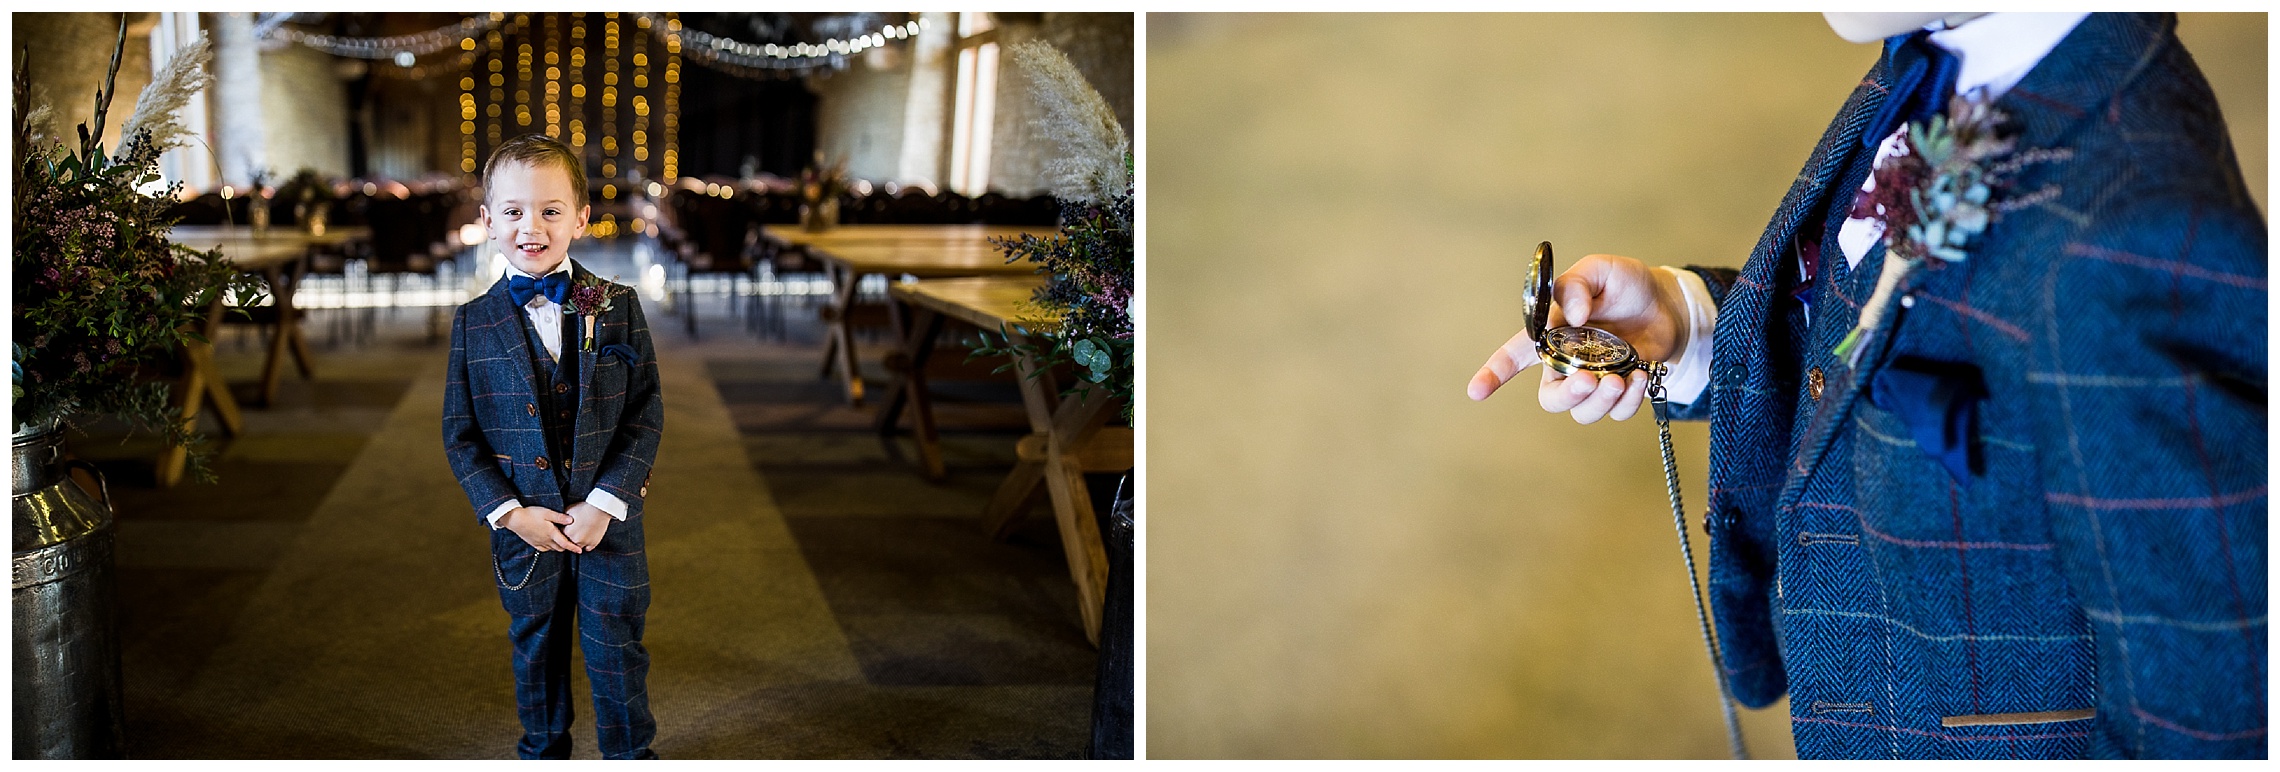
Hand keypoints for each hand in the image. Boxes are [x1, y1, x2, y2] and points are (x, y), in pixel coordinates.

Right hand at [505, 506, 579, 552]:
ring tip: (562, 543)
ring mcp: (539, 543)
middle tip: (572, 544)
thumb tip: (572, 520)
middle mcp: (546, 540)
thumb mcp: (547, 513)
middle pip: (559, 548)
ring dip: (558, 547)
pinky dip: (549, 547)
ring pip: (552, 549)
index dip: (573, 547)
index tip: (580, 551)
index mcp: (551, 533)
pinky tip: (549, 543)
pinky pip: (543, 549)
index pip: (565, 543)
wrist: (515, 520)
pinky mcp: (533, 543)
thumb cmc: (531, 514)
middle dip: (566, 547)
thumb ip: (559, 517)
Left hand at [563, 502, 611, 551]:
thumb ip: (562, 518)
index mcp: (567, 532)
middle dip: (570, 537)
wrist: (599, 509)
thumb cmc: (584, 508)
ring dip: (578, 542)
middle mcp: (575, 540)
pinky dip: (587, 544)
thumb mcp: (569, 510)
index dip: (563, 530)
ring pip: (577, 547)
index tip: (566, 527)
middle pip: (568, 542)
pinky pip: (587, 548)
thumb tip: (559, 521)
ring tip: (580, 533)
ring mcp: (585, 543)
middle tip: (574, 530)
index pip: (560, 535)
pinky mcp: (593, 543)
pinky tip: (587, 538)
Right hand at [1467, 253, 1688, 423]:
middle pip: (1550, 397)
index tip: (1475, 391)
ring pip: (1582, 412)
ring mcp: (1594, 380)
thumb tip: (1572, 316)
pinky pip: (1617, 413)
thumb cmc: (1624, 284)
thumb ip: (1576, 285)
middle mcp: (1567, 363)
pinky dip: (1629, 400)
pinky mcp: (1621, 392)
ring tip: (1621, 379)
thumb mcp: (1598, 270)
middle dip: (1567, 395)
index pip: (1514, 356)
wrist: (1666, 303)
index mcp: (1551, 334)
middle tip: (1589, 379)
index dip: (1492, 374)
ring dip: (1600, 402)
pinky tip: (1638, 376)